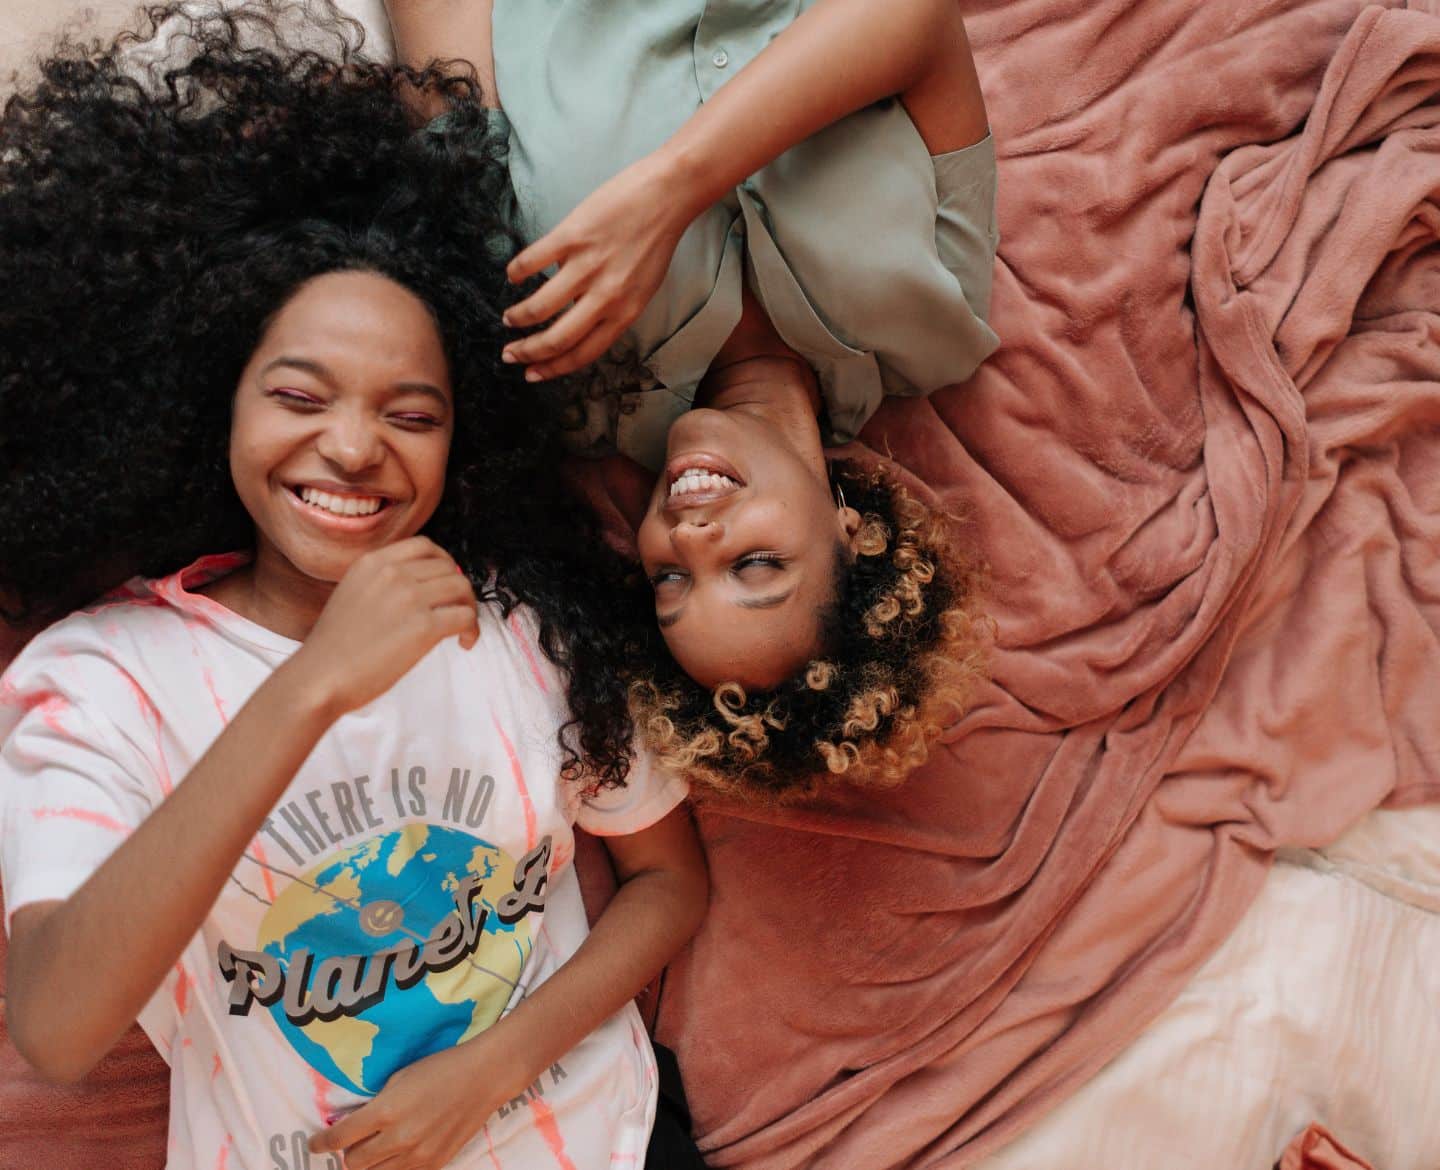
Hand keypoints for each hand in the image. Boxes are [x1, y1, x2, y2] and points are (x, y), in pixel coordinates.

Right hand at [286, 536, 479, 720]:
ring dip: (469, 608)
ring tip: (463, 630)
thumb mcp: (352, 594)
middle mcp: (392, 573)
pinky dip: (472, 629)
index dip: (444, 563)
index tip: (445, 583)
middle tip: (457, 611)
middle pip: (448, 567)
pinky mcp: (423, 626)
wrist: (320, 677)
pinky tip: (464, 643)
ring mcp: (409, 598)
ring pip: (462, 588)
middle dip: (458, 590)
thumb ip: (382, 582)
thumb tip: (423, 586)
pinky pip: (465, 616)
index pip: (424, 546)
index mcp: (373, 562)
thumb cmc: (334, 647)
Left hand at [308, 1037, 521, 1169]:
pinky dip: (393, 1167)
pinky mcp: (435, 1164)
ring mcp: (418, 1156)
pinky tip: (397, 1153)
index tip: (315, 1144)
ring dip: (368, 1163)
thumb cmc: (440, 1068)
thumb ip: (376, 1104)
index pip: (339, 1138)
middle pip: (354, 1163)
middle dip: (347, 1153)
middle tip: (351, 1142)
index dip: (321, 1143)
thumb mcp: (400, 1078)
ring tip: (373, 1149)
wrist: (483, 1077)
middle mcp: (398, 1139)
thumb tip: (357, 1122)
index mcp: (386, 1112)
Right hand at [501, 150, 697, 381]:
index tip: (532, 373)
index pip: (583, 354)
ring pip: (539, 307)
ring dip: (517, 317)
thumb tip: (576, 318)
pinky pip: (532, 262)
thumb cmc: (655, 241)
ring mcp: (587, 267)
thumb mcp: (642, 288)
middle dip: (527, 352)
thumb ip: (612, 308)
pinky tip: (512, 276)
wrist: (667, 195)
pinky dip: (516, 273)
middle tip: (509, 354)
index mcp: (624, 313)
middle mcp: (606, 297)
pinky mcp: (572, 236)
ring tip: (509, 318)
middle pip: (557, 339)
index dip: (552, 369)